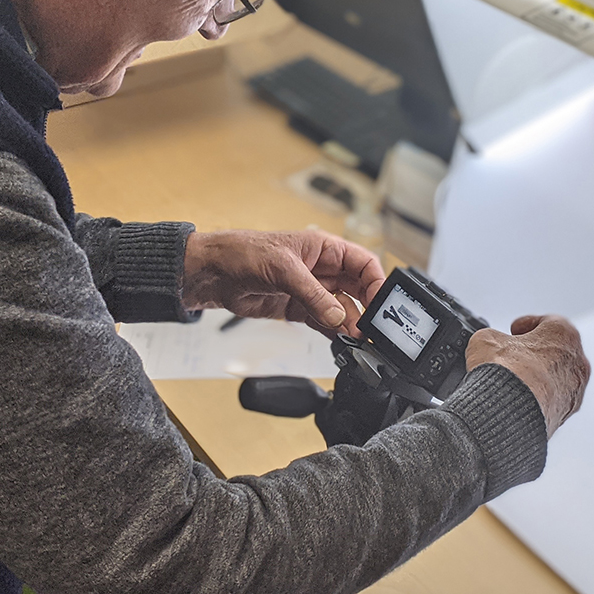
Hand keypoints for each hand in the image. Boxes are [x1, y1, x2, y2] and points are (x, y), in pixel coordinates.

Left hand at [182, 229, 385, 335]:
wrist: (212, 274)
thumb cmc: (243, 253)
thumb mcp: (282, 269)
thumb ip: (313, 295)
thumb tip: (338, 317)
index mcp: (325, 249)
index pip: (364, 264)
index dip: (377, 283)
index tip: (381, 305)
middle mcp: (323, 270)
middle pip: (359, 290)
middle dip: (369, 309)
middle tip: (373, 330)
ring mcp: (312, 291)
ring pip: (343, 310)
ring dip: (351, 326)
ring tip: (357, 341)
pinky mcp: (299, 310)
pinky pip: (325, 324)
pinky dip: (335, 334)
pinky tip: (342, 344)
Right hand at [465, 315, 589, 437]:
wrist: (509, 411)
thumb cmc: (507, 373)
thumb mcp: (486, 339)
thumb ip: (493, 337)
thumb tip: (490, 346)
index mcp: (564, 333)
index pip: (548, 321)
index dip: (526, 324)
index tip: (513, 330)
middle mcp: (577, 361)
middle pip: (556, 351)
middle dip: (533, 352)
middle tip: (511, 356)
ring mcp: (575, 390)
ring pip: (556, 377)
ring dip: (536, 376)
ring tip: (510, 381)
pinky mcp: (565, 413)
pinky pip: (551, 400)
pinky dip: (537, 397)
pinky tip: (516, 399)